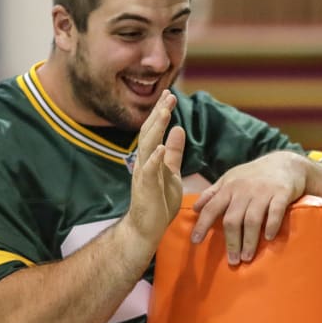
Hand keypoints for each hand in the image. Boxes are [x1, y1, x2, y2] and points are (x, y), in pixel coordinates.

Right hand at [125, 91, 186, 250]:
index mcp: (150, 157)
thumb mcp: (171, 172)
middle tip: (169, 95)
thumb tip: (179, 129)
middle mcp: (143, 161)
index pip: (154, 129)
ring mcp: (143, 174)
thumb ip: (175, 152)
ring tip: (165, 112)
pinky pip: (149, 170)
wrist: (147, 228)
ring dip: (156, 128)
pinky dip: (155, 158)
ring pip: (147, 146)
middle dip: (159, 113)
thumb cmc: (159, 201)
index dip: (161, 111)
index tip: (170, 94)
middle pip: (149, 132)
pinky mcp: (145, 188)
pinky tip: (162, 147)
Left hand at [189, 151, 306, 264]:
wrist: (285, 162)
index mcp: (229, 187)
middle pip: (232, 219)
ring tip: (247, 257)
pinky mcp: (281, 193)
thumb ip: (213, 193)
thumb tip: (195, 208)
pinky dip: (271, 225)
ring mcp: (263, 192)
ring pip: (252, 219)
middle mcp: (244, 190)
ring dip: (249, 240)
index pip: (211, 208)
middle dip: (231, 242)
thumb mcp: (230, 178)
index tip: (195, 241)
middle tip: (233, 261)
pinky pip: (275, 212)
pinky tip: (269, 238)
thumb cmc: (254, 174)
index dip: (202, 225)